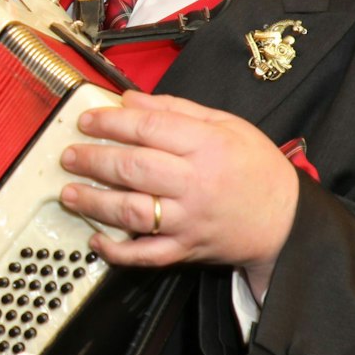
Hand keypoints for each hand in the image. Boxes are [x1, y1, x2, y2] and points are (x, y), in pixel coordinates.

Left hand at [58, 91, 299, 293]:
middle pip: (133, 169)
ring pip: (132, 211)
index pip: (148, 129)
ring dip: (94, 202)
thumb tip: (129, 100)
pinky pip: (146, 255)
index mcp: (207, 146)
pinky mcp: (186, 250)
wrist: (285, 221)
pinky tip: (97, 240)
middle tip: (69, 155)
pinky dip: (117, 251)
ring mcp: (189, 220)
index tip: (86, 120)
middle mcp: (196, 183)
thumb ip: (175, 110)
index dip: (111, 123)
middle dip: (93, 160)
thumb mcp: (226, 125)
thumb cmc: (256, 169)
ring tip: (69, 192)